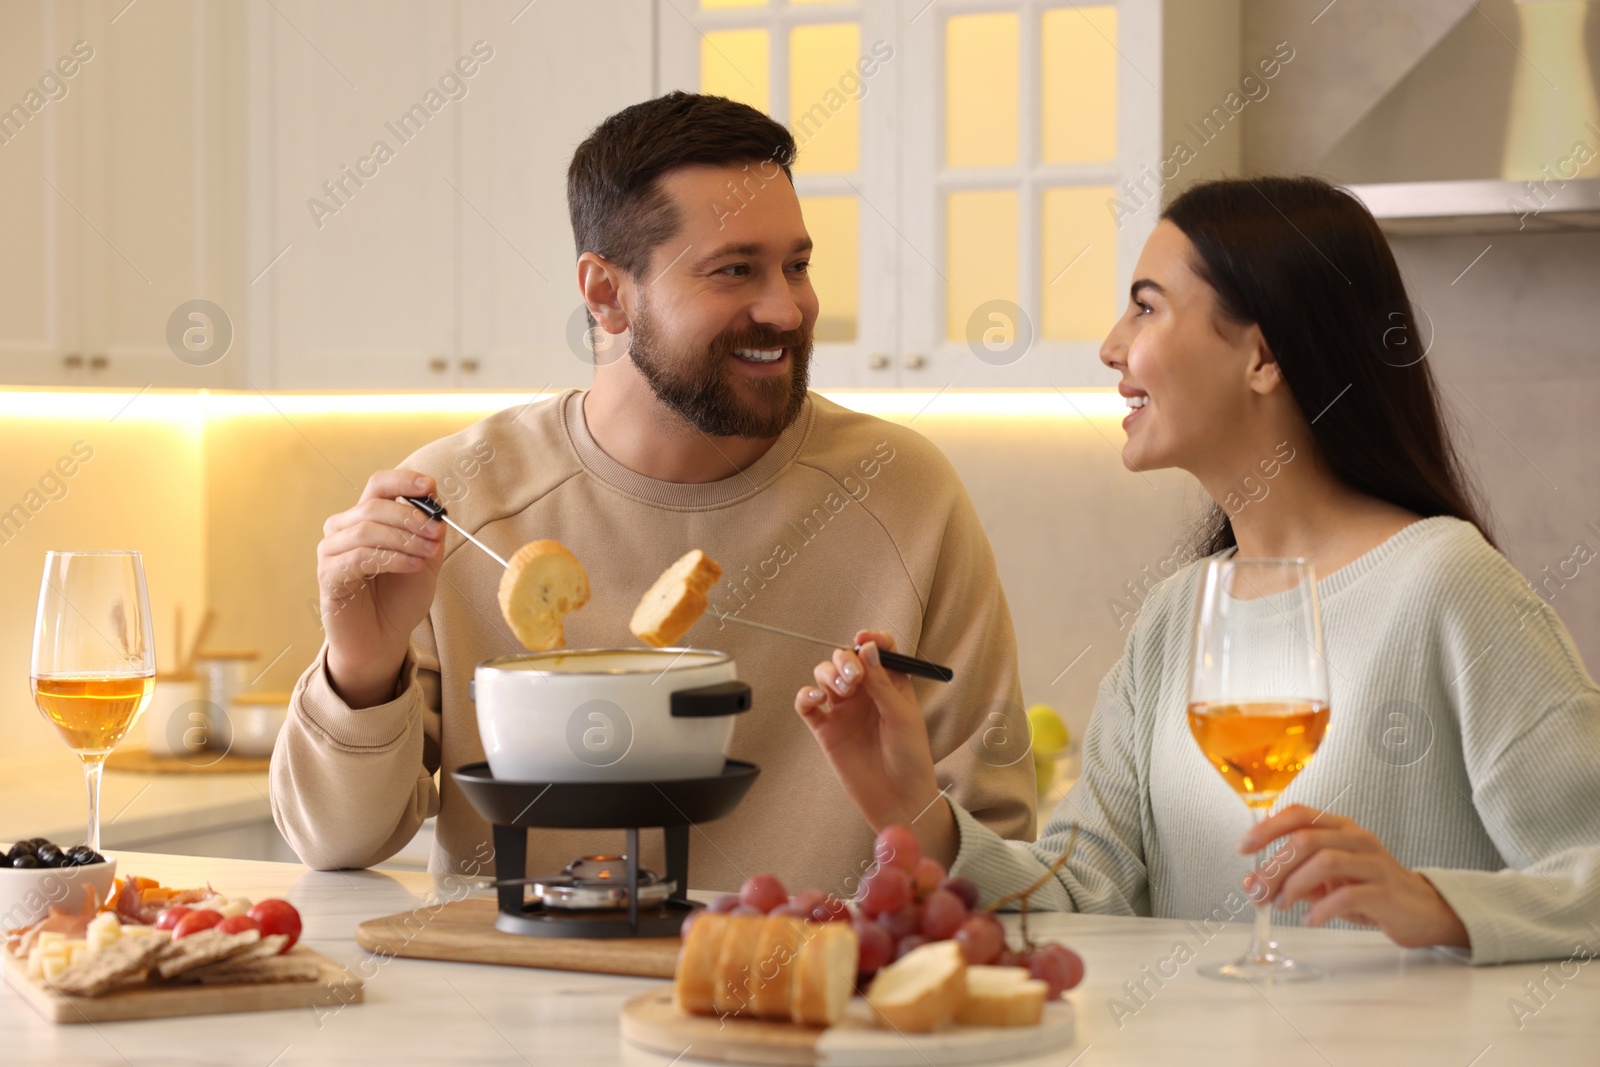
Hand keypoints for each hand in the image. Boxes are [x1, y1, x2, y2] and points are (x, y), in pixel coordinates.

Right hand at [317, 470, 445, 707]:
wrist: (382, 639)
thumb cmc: (400, 598)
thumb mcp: (425, 560)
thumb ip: (430, 532)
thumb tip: (436, 500)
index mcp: (365, 518)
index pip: (378, 484)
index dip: (403, 480)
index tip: (430, 486)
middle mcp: (343, 529)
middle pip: (374, 505)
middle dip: (411, 517)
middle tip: (436, 533)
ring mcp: (331, 551)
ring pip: (367, 529)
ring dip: (404, 539)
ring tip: (427, 554)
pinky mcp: (328, 575)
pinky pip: (360, 557)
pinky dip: (392, 558)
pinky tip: (413, 565)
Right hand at [793, 631, 956, 865]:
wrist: (898, 800)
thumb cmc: (911, 759)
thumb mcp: (902, 716)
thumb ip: (882, 683)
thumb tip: (868, 648)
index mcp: (890, 685)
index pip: (877, 650)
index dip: (870, 640)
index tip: (863, 639)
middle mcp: (865, 693)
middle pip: (845, 659)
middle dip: (845, 660)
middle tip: (854, 677)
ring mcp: (843, 710)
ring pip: (824, 676)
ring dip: (829, 674)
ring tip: (842, 690)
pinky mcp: (825, 729)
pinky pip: (807, 704)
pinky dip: (806, 695)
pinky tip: (815, 699)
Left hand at [1241, 804, 1469, 949]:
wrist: (1423, 911)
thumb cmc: (1369, 890)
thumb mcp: (1324, 881)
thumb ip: (1290, 878)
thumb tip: (1250, 883)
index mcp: (1339, 827)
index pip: (1298, 814)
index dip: (1266, 828)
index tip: (1242, 848)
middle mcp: (1356, 838)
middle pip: (1304, 840)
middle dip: (1274, 868)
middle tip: (1259, 893)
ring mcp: (1373, 863)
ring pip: (1325, 862)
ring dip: (1294, 886)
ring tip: (1282, 905)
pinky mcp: (1386, 892)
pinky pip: (1348, 895)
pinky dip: (1321, 909)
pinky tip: (1309, 920)